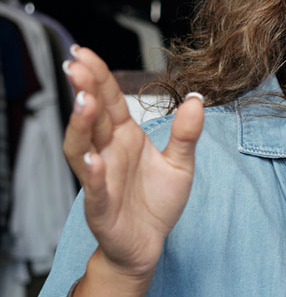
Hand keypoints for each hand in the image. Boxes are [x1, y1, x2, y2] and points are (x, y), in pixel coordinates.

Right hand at [63, 47, 204, 281]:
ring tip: (84, 102)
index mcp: (124, 138)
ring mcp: (100, 178)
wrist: (149, 244)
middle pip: (91, 117)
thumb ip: (187, 134)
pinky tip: (92, 158)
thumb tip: (197, 99)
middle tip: (78, 65)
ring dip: (81, 125)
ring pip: (82, 147)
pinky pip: (94, 188)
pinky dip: (91, 173)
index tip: (85, 52)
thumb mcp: (180, 164)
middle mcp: (107, 153)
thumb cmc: (157, 202)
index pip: (108, 101)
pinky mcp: (101, 206)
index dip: (98, 77)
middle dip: (84, 90)